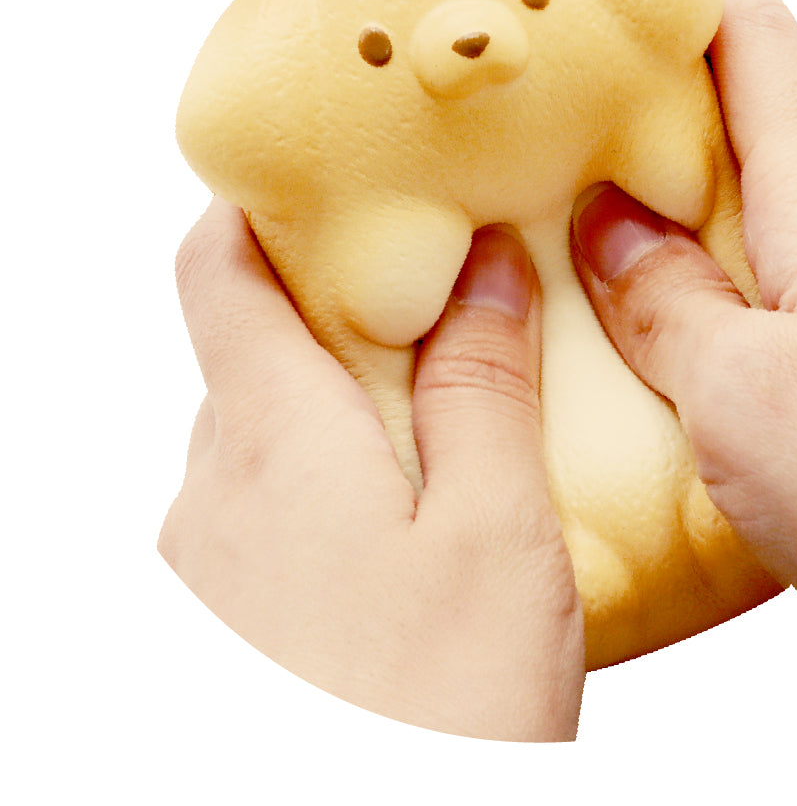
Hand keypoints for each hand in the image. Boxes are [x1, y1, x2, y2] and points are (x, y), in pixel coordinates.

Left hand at [159, 200, 584, 740]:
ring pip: (268, 439)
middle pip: (252, 352)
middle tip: (435, 287)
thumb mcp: (492, 531)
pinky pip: (273, 514)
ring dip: (343, 403)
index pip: (221, 270)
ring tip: (447, 401)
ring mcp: (213, 567)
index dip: (259, 204)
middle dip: (334, 309)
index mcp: (271, 440)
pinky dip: (336, 483)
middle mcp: (215, 492)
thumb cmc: (429, 715)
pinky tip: (415, 518)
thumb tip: (486, 269)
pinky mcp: (231, 629)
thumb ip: (482, 386)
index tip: (327, 172)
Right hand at [570, 0, 796, 630]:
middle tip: (557, 175)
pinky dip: (728, 320)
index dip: (679, 13)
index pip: (758, 46)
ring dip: (685, 245)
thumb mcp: (750, 398)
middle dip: (652, 144)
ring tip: (595, 288)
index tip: (598, 24)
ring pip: (772, 237)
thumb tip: (610, 229)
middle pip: (755, 142)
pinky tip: (683, 383)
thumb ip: (669, 306)